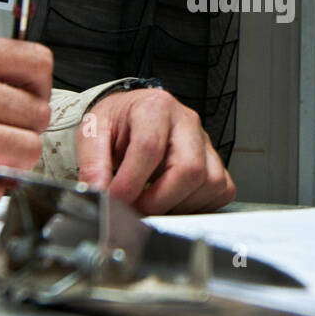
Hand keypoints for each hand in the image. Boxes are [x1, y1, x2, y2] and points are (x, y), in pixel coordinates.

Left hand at [76, 88, 235, 214]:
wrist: (131, 115)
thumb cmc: (116, 123)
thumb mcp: (92, 133)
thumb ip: (93, 163)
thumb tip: (99, 193)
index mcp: (155, 107)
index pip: (150, 148)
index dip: (131, 182)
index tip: (115, 200)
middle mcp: (186, 121)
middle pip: (189, 169)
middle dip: (160, 200)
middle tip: (136, 208)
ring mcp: (205, 141)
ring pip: (209, 183)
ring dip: (178, 205)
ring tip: (152, 203)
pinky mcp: (215, 160)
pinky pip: (221, 190)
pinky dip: (199, 205)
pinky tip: (173, 201)